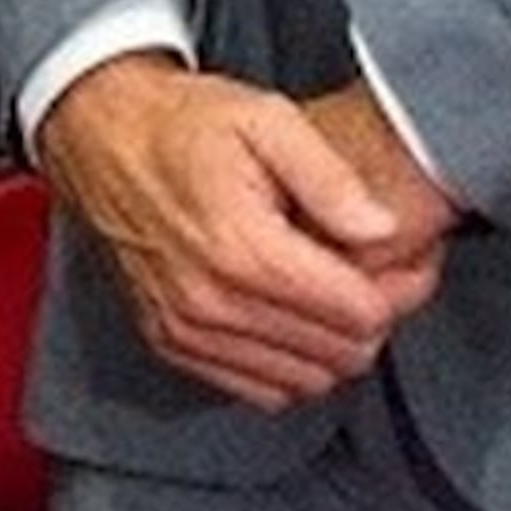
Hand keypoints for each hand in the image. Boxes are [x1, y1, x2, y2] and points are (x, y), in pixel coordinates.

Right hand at [38, 52, 448, 410]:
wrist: (102, 137)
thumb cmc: (184, 125)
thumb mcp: (268, 119)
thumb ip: (332, 178)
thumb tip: (382, 229)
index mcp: (243, 249)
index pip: (358, 313)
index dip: (401, 289)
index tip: (409, 261)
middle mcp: (211, 302)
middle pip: (339, 355)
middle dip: (374, 319)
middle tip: (381, 276)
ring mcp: (188, 330)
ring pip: (304, 383)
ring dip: (333, 346)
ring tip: (337, 294)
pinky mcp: (172, 343)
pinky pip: (258, 391)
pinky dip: (290, 365)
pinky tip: (295, 318)